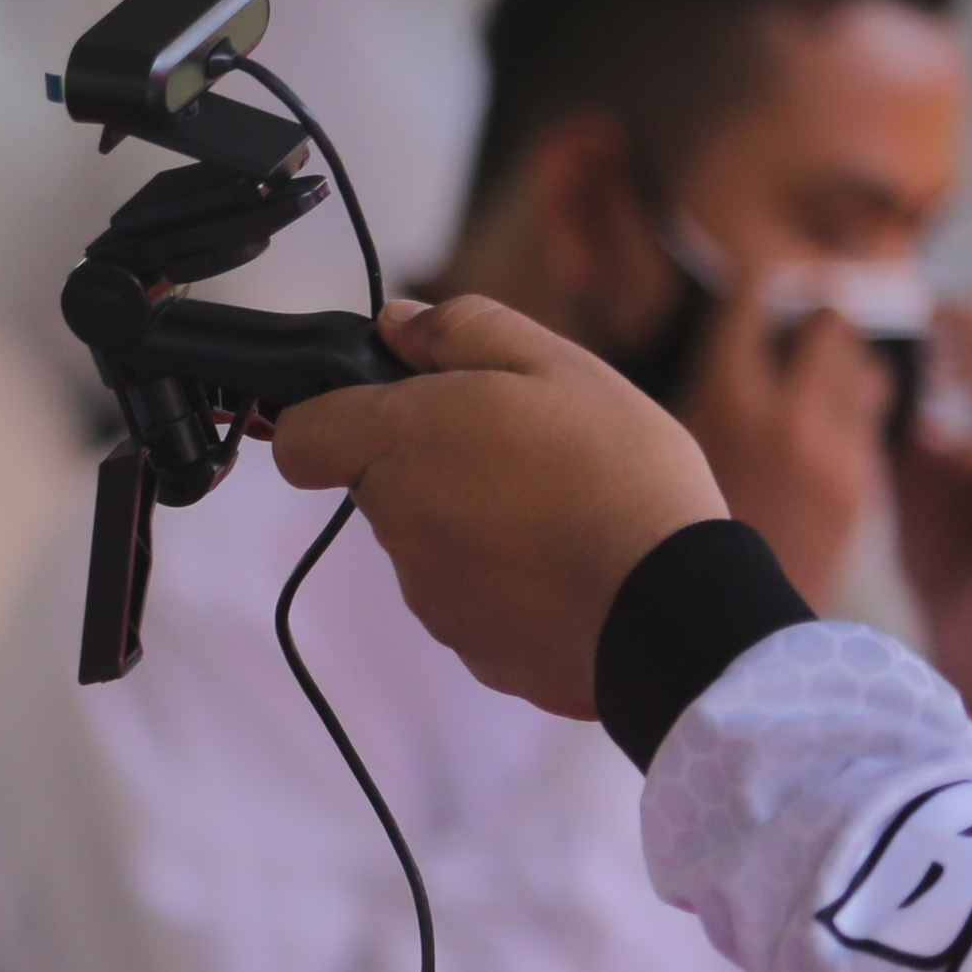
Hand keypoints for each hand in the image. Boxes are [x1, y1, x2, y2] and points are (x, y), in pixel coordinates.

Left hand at [267, 296, 727, 721]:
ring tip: (559, 507)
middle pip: (382, 485)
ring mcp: (430, 596)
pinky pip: (474, 599)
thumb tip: (396, 324)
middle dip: (434, 461)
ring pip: (431, 543)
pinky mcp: (471, 647)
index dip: (327, 417)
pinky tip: (568, 562)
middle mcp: (397, 526)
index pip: (300, 439)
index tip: (380, 407)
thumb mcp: (552, 362)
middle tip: (521, 446)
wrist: (671, 605)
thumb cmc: (616, 474)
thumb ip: (460, 331)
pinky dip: (508, 579)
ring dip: (475, 521)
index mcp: (400, 446)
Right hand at [669, 280, 887, 606]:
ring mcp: (829, 449)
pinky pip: (871, 417)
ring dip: (846, 368)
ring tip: (819, 385)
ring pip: (866, 366)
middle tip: (801, 335)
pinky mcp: (856, 483)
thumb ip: (698, 390)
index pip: (754, 296)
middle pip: (830, 321)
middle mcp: (782, 414)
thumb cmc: (663, 534)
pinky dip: (854, 412)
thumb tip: (733, 331)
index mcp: (720, 398)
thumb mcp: (658, 447)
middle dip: (818, 324)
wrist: (708, 626)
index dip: (756, 287)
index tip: (757, 287)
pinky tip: (827, 431)